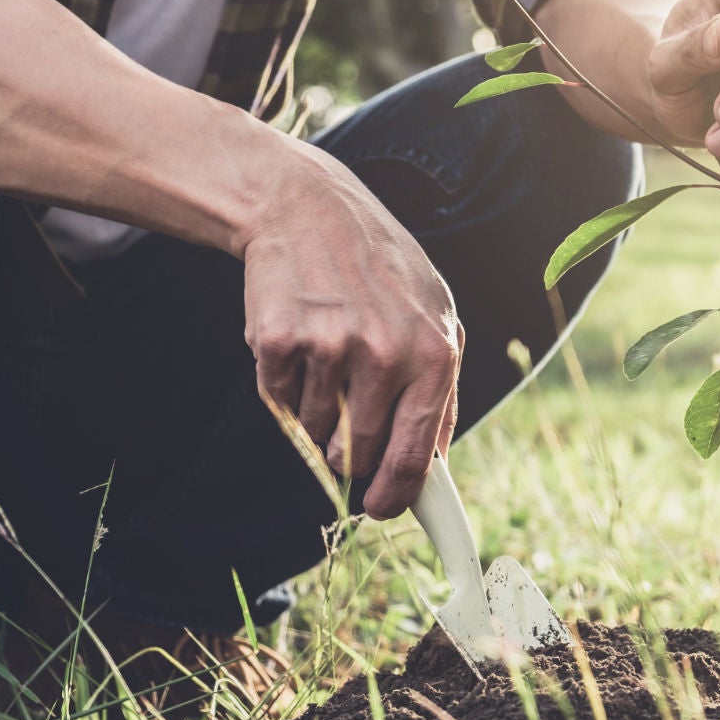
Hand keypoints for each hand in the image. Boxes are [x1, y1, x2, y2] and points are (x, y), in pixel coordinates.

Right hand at [239, 144, 463, 519]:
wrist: (308, 208)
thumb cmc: (379, 268)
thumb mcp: (434, 313)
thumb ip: (440, 388)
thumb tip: (434, 461)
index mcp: (434, 353)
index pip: (414, 456)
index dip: (394, 497)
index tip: (379, 511)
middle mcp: (385, 353)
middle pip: (359, 456)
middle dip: (350, 456)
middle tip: (345, 425)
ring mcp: (329, 347)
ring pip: (316, 435)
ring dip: (317, 414)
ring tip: (327, 357)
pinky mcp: (278, 342)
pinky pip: (279, 403)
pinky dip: (285, 387)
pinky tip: (299, 340)